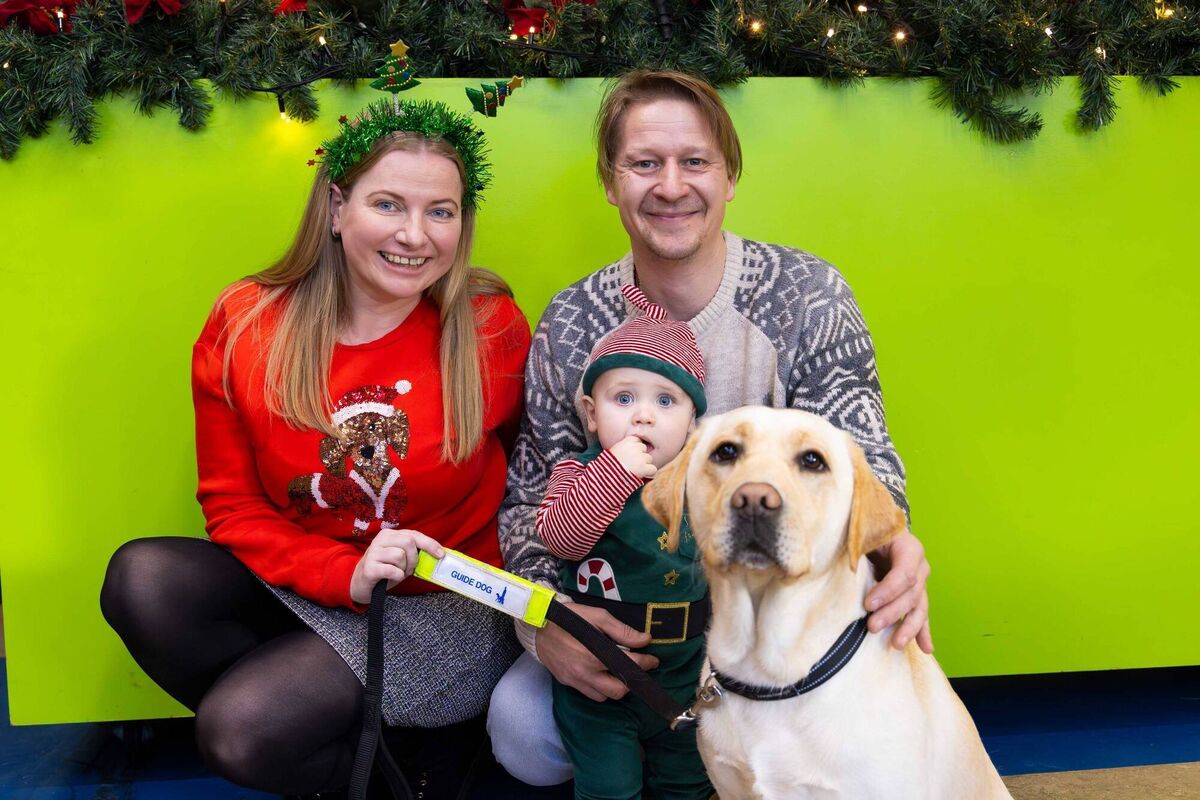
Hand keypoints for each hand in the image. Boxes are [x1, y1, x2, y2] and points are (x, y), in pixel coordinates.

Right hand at [350, 529, 444, 604]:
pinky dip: (397, 576)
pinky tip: (391, 577)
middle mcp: (380, 540)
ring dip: (403, 569)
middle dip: (414, 558)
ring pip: (400, 556)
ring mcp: (373, 552)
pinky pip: (392, 570)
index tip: (441, 554)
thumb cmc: (384, 569)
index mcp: (390, 534)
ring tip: (397, 573)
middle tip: (408, 569)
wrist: (360, 583)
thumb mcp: (400, 558)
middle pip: (408, 543)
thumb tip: (438, 554)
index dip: (429, 544)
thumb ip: (414, 552)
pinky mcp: (370, 567)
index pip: (414, 535)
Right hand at [536, 603, 659, 701]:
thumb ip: (622, 631)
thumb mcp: (598, 616)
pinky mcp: (567, 683)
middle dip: (630, 682)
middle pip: (618, 691)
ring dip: (614, 687)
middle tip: (635, 669)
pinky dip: (599, 688)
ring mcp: (575, 680)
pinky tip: (601, 675)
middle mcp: (585, 673)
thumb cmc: (571, 617)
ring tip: (617, 672)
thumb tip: (645, 639)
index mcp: (595, 655)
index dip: (645, 663)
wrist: (538, 625)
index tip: (653, 660)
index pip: (629, 665)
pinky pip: (589, 694)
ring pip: (604, 696)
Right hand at [610, 435, 656, 478]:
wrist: (606, 477)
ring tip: (634, 470)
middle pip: (644, 449)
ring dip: (645, 465)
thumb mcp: (614, 451)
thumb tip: (637, 449)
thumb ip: (624, 447)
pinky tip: (642, 475)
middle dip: (640, 456)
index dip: (636, 448)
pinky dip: (649, 473)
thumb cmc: (608, 466)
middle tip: (632, 464)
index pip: (638, 441)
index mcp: (626, 441)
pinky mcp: (644, 467)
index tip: (631, 455)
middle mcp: (634, 447)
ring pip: (649, 459)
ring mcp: (640, 457)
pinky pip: (653, 469)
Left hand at [863, 530, 933, 653]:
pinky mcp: (916, 594)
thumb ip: (859, 547)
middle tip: (872, 626)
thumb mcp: (864, 533)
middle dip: (893, 613)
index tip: (868, 604)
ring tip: (897, 644)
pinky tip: (926, 648)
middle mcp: (920, 566)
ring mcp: (920, 582)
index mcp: (909, 548)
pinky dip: (923, 632)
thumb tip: (843, 565)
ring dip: (909, 628)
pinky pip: (921, 614)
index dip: (888, 591)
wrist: (879, 529)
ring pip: (919, 607)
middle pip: (911, 594)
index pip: (904, 574)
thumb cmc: (869, 529)